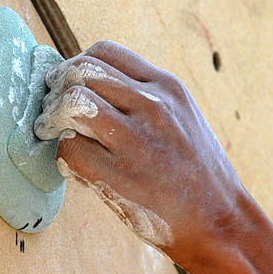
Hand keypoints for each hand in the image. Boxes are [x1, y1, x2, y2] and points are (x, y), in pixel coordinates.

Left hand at [34, 40, 249, 264]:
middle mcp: (153, 106)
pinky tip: (73, 164)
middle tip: (52, 109)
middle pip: (81, 71)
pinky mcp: (121, 176)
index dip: (77, 65)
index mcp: (168, 87)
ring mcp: (137, 141)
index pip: (105, 51)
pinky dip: (63, 154)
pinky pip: (70, 148)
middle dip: (57, 88)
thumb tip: (87, 83)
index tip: (69, 83)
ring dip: (53, 117)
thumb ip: (143, 97)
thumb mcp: (182, 117)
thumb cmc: (195, 172)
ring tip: (52, 131)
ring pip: (72, 103)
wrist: (220, 222)